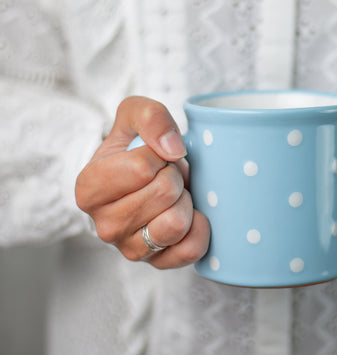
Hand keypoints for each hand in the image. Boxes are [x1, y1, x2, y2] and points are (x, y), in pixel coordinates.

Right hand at [75, 96, 209, 268]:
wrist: (146, 182)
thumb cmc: (137, 149)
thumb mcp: (135, 116)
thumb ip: (149, 117)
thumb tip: (173, 150)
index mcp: (89, 189)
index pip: (142, 168)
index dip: (160, 156)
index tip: (154, 158)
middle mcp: (105, 226)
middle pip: (164, 193)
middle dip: (175, 177)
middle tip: (167, 176)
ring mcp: (131, 250)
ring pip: (176, 223)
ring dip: (185, 201)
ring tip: (174, 196)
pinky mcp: (158, 264)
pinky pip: (191, 249)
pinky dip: (199, 227)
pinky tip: (189, 215)